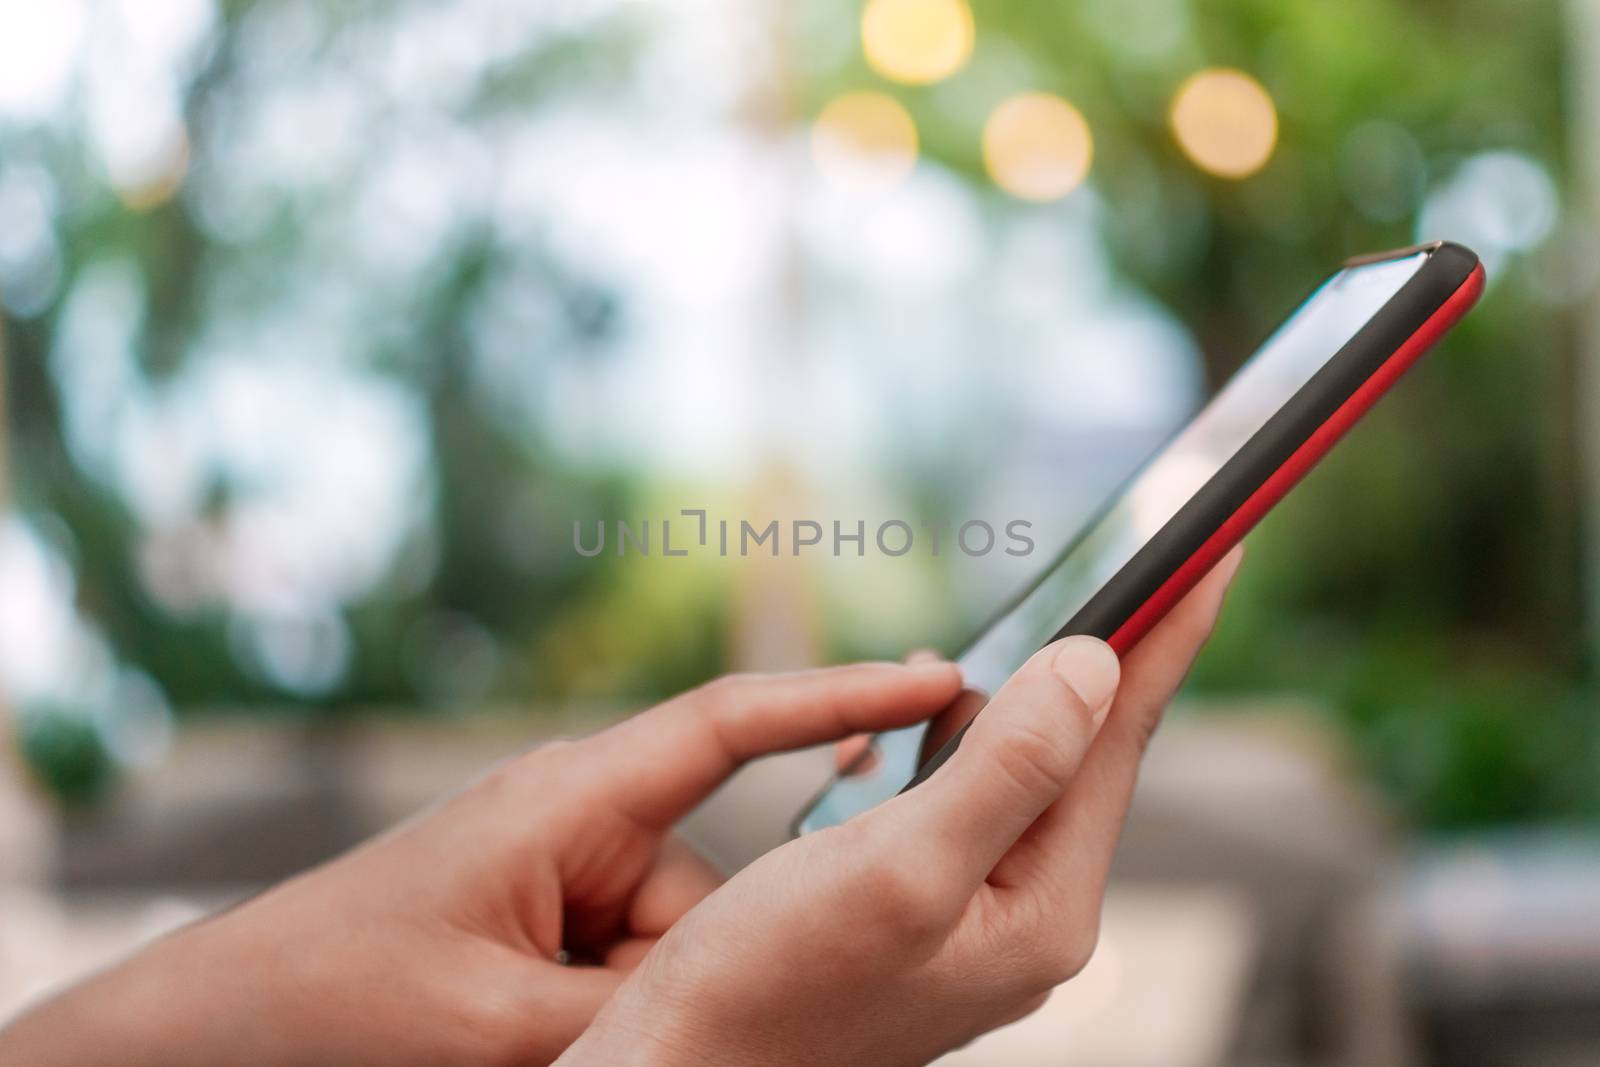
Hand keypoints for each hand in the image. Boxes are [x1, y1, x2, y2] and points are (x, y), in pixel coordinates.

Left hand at [0, 660, 964, 1065]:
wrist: (217, 1024)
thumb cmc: (336, 998)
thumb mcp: (505, 1025)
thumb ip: (641, 1011)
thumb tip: (737, 1001)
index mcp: (575, 800)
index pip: (733, 723)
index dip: (845, 695)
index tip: (943, 679)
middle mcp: (582, 824)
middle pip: (714, 886)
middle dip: (695, 975)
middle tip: (609, 1030)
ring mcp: (565, 878)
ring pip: (675, 949)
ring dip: (639, 1016)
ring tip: (542, 1048)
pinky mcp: (549, 928)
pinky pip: (628, 970)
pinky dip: (614, 1020)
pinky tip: (562, 1048)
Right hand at [560, 547, 1241, 1066]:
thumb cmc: (771, 982)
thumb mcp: (900, 865)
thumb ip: (1010, 767)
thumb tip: (1095, 667)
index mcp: (1042, 912)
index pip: (1119, 742)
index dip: (1166, 634)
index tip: (1216, 548)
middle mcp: (1025, 916)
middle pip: (1075, 754)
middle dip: (1081, 661)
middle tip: (1112, 568)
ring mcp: (976, 916)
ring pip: (1011, 772)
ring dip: (994, 702)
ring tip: (980, 652)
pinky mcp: (924, 907)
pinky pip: (955, 801)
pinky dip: (936, 748)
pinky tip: (899, 732)